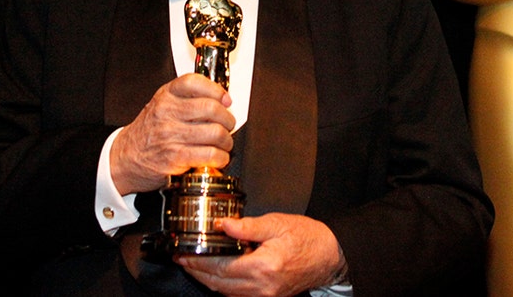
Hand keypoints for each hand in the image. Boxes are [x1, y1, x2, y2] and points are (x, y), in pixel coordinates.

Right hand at [109, 74, 234, 193]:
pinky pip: (210, 154)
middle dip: (228, 119)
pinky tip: (218, 157)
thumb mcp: (161, 105)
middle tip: (228, 125)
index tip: (226, 99)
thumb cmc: (147, 132)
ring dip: (226, 141)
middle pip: (211, 108)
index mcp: (165, 96)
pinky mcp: (175, 157)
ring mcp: (170, 135)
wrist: (124, 158)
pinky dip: (220, 157)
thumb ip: (186, 98)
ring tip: (224, 143)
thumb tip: (221, 98)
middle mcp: (167, 113)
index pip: (195, 82)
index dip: (216, 90)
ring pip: (215, 132)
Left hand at [176, 213, 346, 296]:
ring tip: (194, 266)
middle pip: (218, 284)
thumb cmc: (308, 238)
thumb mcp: (277, 223)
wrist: (330, 256)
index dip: (197, 262)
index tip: (184, 254)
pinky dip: (222, 287)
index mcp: (262, 266)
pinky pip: (237, 296)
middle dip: (197, 272)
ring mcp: (264, 295)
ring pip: (225, 293)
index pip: (220, 267)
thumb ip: (248, 226)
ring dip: (207, 280)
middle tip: (182, 260)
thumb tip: (223, 225)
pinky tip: (216, 275)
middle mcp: (261, 286)